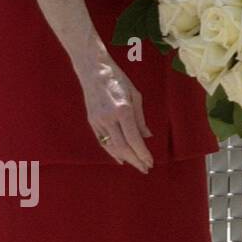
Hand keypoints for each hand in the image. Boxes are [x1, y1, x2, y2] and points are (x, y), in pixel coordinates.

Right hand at [76, 51, 153, 172]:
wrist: (93, 71)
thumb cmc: (119, 80)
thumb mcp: (135, 95)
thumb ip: (141, 118)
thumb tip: (147, 137)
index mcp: (123, 110)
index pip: (134, 139)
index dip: (143, 153)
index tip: (150, 162)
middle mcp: (109, 118)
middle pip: (123, 147)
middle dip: (135, 160)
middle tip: (145, 169)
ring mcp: (98, 121)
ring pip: (111, 146)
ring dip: (125, 158)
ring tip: (136, 165)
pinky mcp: (92, 121)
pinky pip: (103, 141)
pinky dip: (112, 152)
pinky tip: (120, 158)